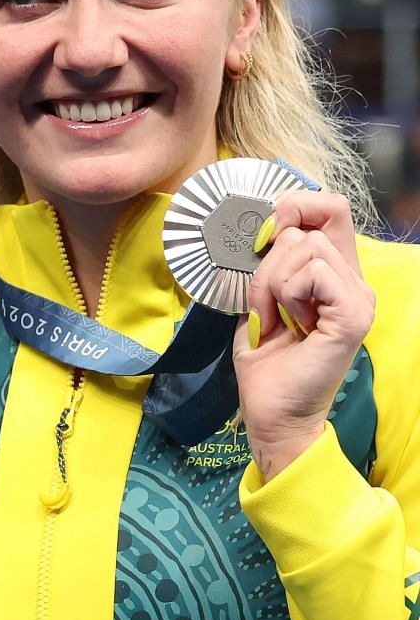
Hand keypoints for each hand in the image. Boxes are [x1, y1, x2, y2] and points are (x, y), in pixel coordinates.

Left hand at [232, 190, 374, 479]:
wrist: (272, 411)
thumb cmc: (266, 359)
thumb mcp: (261, 298)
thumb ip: (271, 261)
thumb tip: (269, 221)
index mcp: (336, 274)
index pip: (330, 209)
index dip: (294, 209)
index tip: (265, 240)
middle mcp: (355, 282)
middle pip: (308, 228)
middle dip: (268, 264)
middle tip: (266, 305)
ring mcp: (359, 298)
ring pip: (305, 248)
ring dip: (272, 284)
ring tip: (277, 319)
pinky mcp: (353, 315)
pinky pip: (311, 274)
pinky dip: (286, 296)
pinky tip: (291, 325)